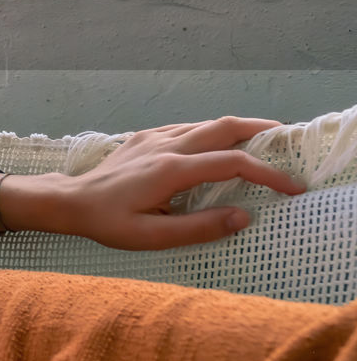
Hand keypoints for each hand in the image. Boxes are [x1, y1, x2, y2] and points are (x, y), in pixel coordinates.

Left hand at [35, 117, 305, 250]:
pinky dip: (211, 133)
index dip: (267, 173)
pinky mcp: (144, 138)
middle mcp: (166, 146)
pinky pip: (186, 128)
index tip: (292, 188)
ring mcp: (154, 138)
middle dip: (260, 131)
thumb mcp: (151, 236)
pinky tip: (217, 146)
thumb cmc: (108, 222)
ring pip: (205, 124)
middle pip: (223, 127)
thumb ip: (199, 228)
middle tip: (289, 141)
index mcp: (171, 170)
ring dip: (237, 129)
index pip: (231, 163)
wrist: (69, 200)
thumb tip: (243, 217)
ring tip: (263, 141)